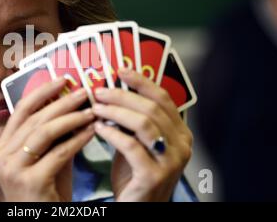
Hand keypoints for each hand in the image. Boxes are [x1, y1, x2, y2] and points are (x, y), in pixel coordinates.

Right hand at [0, 78, 94, 200]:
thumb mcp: (46, 157)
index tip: (61, 80)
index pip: (21, 110)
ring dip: (71, 118)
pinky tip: (92, 132)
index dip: (41, 92)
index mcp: (3, 145)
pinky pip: (59, 153)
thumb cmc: (46, 190)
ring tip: (91, 110)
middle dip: (62, 102)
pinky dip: (78, 139)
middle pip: (34, 118)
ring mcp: (13, 169)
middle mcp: (2, 155)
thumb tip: (75, 105)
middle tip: (84, 92)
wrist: (40, 220)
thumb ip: (54, 134)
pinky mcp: (30, 182)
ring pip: (44, 132)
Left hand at [92, 68, 192, 201]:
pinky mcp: (154, 175)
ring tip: (96, 108)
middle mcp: (181, 145)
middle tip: (99, 91)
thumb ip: (132, 120)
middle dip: (121, 95)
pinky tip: (97, 128)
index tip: (120, 70)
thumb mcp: (137, 142)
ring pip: (143, 123)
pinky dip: (112, 133)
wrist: (138, 206)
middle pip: (151, 107)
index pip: (163, 97)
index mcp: (180, 132)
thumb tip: (112, 91)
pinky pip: (131, 146)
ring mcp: (170, 161)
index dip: (141, 81)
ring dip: (115, 111)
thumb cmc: (134, 174)